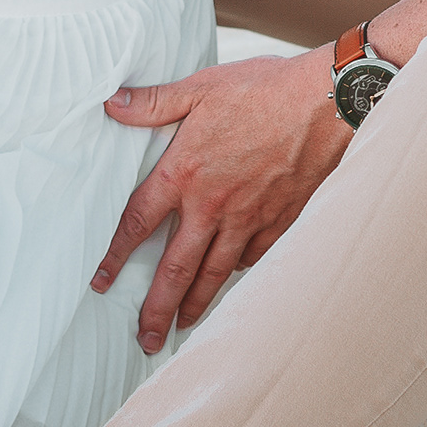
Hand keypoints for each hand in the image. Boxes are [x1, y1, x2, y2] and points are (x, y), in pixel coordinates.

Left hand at [92, 50, 356, 352]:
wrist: (325, 103)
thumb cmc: (264, 89)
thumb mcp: (201, 88)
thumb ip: (154, 102)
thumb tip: (112, 103)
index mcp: (184, 174)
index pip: (138, 224)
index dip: (115, 257)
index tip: (101, 283)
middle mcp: (212, 206)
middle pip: (176, 268)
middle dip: (157, 308)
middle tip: (146, 339)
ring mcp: (248, 219)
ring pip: (215, 273)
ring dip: (196, 304)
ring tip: (183, 326)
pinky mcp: (280, 221)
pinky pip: (253, 258)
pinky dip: (238, 274)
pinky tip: (229, 281)